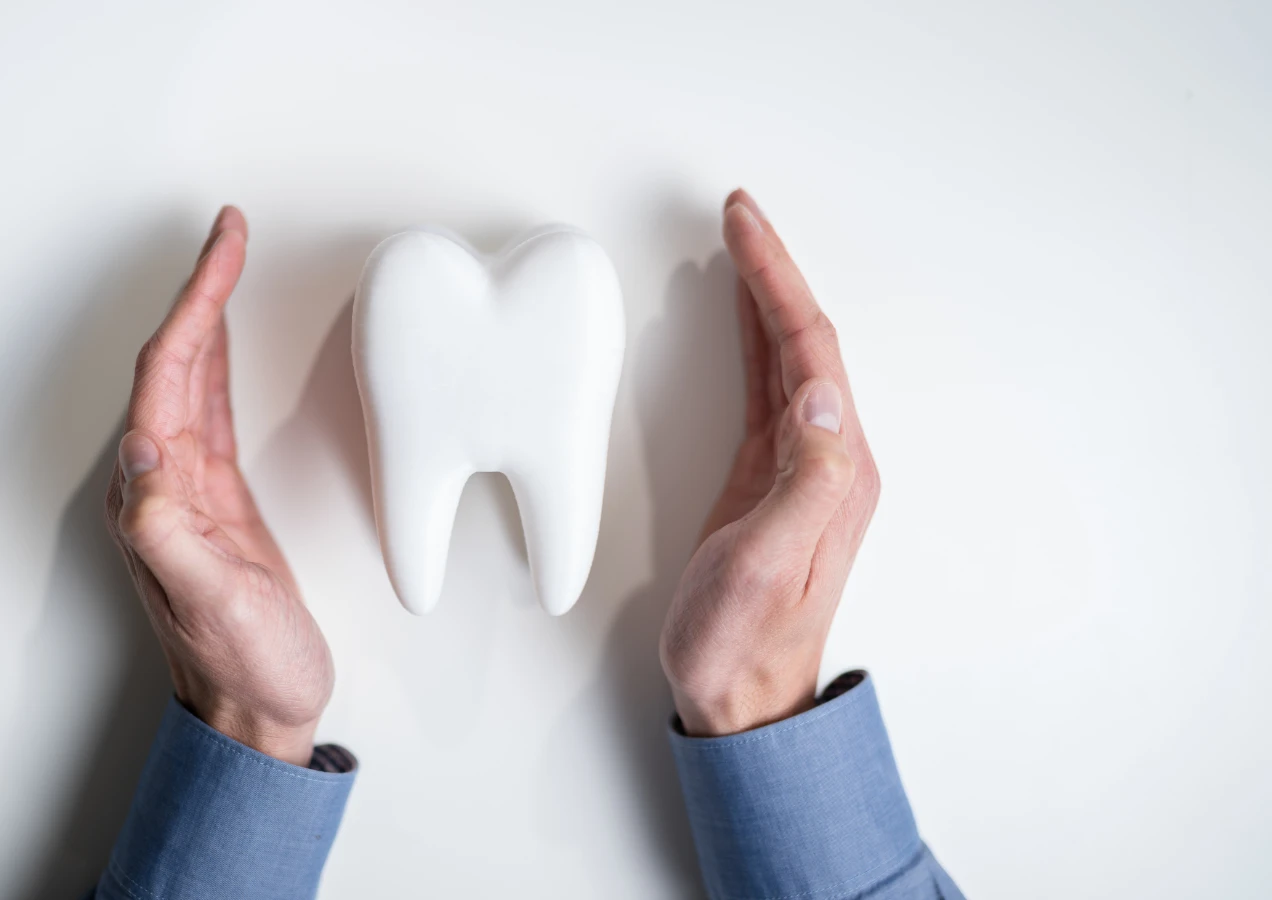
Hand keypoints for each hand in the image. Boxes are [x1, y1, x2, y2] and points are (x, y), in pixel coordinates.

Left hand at [105, 207, 333, 764]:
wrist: (258, 710)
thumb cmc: (241, 664)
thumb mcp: (210, 599)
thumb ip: (170, 526)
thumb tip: (143, 444)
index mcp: (153, 495)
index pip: (166, 375)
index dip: (194, 304)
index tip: (224, 248)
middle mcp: (160, 484)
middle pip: (172, 363)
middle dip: (200, 291)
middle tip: (230, 232)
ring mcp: (188, 491)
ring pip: (190, 379)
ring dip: (208, 317)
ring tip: (228, 262)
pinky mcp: (218, 502)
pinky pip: (211, 412)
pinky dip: (219, 364)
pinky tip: (226, 343)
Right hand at [659, 190, 880, 735]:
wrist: (740, 698)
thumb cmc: (745, 641)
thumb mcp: (771, 564)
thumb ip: (804, 481)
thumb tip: (817, 394)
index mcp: (836, 470)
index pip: (810, 351)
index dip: (777, 281)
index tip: (744, 227)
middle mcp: (827, 459)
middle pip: (804, 340)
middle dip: (772, 270)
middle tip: (739, 211)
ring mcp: (799, 468)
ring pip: (785, 358)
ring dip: (763, 297)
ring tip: (738, 243)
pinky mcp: (765, 480)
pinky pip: (763, 390)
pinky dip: (750, 342)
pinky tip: (736, 318)